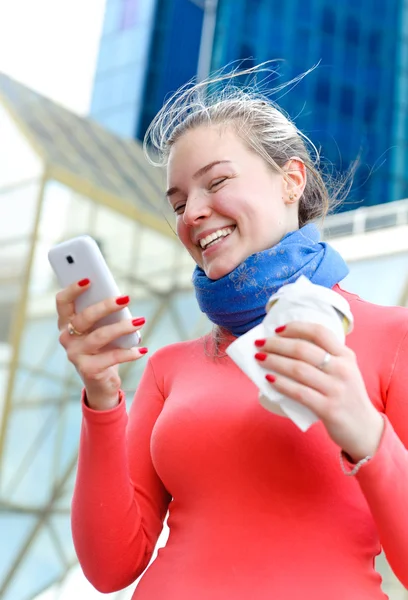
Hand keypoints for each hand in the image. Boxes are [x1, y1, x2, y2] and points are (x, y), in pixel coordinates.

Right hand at [56, 279, 147, 409]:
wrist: (100, 381)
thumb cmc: (102, 347)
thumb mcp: (100, 328)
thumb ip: (104, 313)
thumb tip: (122, 299)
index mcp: (66, 322)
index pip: (63, 302)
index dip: (73, 290)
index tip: (89, 279)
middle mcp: (66, 337)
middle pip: (84, 317)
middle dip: (106, 306)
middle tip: (126, 298)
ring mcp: (75, 354)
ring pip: (100, 336)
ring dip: (122, 327)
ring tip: (140, 321)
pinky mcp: (88, 370)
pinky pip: (111, 358)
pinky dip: (129, 353)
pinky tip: (142, 349)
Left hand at [254, 322, 383, 461]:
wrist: (364, 428)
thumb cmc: (346, 396)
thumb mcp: (344, 370)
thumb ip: (326, 357)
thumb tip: (287, 345)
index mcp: (346, 356)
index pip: (319, 332)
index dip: (295, 328)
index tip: (277, 330)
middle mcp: (342, 369)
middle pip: (303, 349)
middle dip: (277, 344)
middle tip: (260, 344)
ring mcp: (336, 389)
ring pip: (298, 369)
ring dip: (274, 361)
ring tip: (259, 358)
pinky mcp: (328, 408)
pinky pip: (299, 392)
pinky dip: (281, 384)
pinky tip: (269, 379)